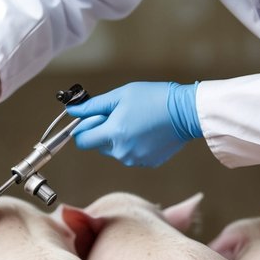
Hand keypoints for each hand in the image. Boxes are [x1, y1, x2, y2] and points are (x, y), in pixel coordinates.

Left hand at [66, 81, 200, 166]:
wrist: (187, 111)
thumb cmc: (154, 98)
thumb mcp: (120, 96)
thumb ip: (93, 106)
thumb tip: (71, 111)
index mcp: (113, 134)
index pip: (82, 141)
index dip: (83, 129)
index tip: (93, 118)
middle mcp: (122, 152)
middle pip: (98, 145)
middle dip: (102, 131)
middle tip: (119, 115)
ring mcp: (136, 160)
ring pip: (115, 150)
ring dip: (118, 138)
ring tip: (136, 121)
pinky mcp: (148, 163)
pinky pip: (131, 154)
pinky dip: (134, 144)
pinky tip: (146, 130)